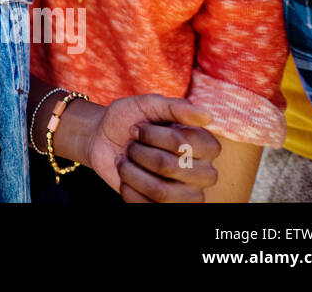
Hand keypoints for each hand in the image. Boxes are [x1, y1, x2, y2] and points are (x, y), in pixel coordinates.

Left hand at [85, 94, 220, 201]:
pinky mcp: (168, 208)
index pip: (180, 144)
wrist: (105, 139)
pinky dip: (127, 189)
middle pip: (168, 167)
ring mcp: (188, 195)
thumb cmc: (130, 119)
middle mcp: (205, 172)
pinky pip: (147, 206)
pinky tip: (126, 178)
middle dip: (138, 152)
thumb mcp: (147, 104)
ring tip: (126, 161)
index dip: (150, 135)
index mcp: (206, 145)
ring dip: (131, 172)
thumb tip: (206, 116)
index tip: (138, 128)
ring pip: (160, 192)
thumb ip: (175, 107)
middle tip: (131, 145)